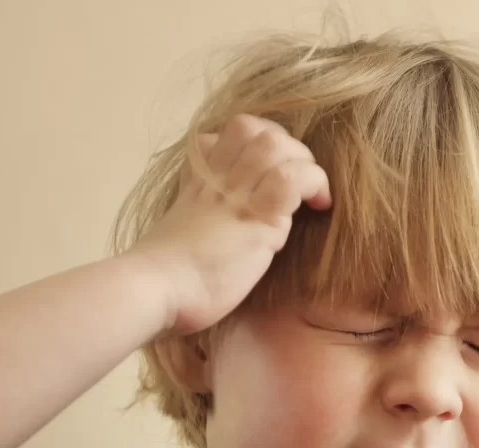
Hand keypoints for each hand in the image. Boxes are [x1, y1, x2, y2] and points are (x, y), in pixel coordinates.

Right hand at [128, 114, 330, 333]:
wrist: (158, 288)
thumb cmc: (170, 276)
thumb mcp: (184, 229)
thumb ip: (205, 212)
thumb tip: (222, 221)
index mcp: (200, 179)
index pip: (228, 132)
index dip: (259, 141)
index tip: (272, 168)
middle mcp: (218, 177)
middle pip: (254, 128)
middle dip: (288, 146)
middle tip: (300, 180)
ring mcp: (237, 192)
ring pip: (275, 144)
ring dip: (304, 162)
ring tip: (312, 192)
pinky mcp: (258, 214)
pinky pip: (293, 178)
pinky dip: (315, 183)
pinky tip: (320, 204)